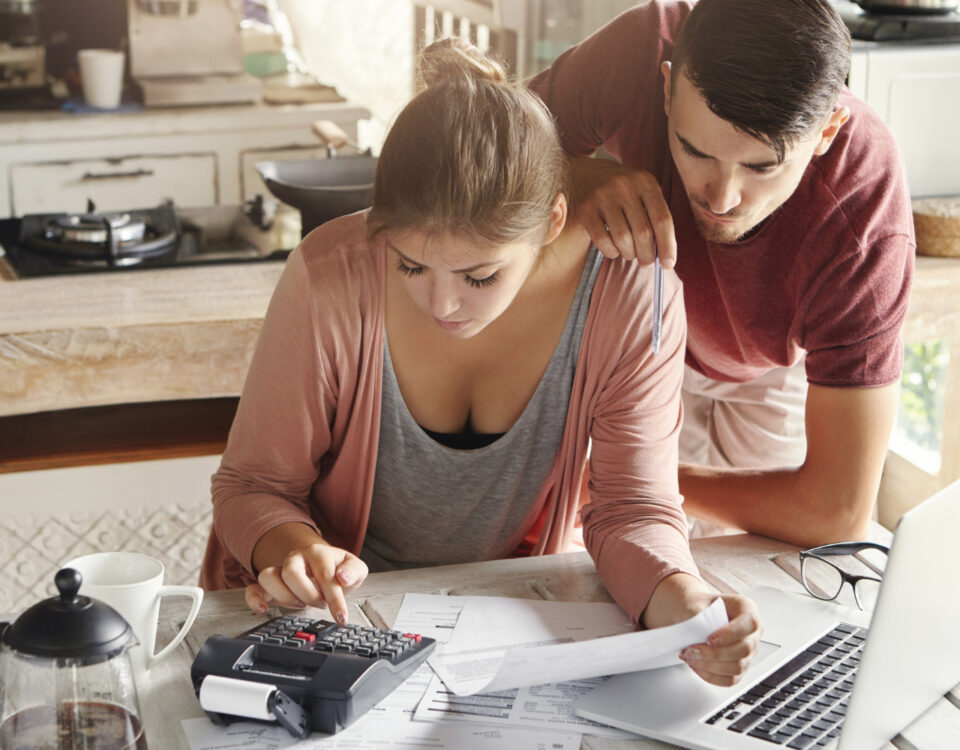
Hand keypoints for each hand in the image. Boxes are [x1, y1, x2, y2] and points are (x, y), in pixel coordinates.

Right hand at [247, 523, 368, 622]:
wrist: (320, 564)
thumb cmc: (336, 568)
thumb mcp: (354, 567)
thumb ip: (354, 570)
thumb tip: (344, 578)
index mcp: (318, 553)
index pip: (324, 574)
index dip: (334, 598)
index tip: (341, 617)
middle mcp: (296, 558)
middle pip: (290, 572)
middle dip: (308, 595)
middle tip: (321, 604)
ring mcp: (280, 570)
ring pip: (268, 577)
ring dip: (285, 596)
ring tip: (301, 604)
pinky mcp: (269, 585)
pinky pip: (253, 588)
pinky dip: (254, 599)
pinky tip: (263, 610)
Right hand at [569, 156, 676, 267]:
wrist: (585, 173)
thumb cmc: (622, 190)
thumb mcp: (642, 191)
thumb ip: (655, 216)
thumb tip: (665, 255)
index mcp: (645, 182)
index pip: (662, 219)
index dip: (668, 245)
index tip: (668, 264)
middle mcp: (624, 187)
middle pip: (643, 233)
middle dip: (647, 254)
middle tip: (646, 260)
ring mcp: (602, 197)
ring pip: (622, 239)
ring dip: (629, 254)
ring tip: (630, 253)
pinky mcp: (585, 209)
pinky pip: (602, 240)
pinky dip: (611, 251)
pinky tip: (614, 249)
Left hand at [679, 594, 761, 686]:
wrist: (690, 614)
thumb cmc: (696, 605)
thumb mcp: (694, 602)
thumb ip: (698, 615)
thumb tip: (699, 632)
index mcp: (746, 609)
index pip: (749, 623)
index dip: (730, 634)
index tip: (709, 639)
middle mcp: (751, 632)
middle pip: (743, 650)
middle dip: (715, 654)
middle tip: (693, 650)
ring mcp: (747, 652)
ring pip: (737, 668)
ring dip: (711, 666)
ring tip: (691, 657)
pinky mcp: (739, 667)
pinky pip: (730, 679)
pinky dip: (711, 676)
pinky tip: (696, 666)